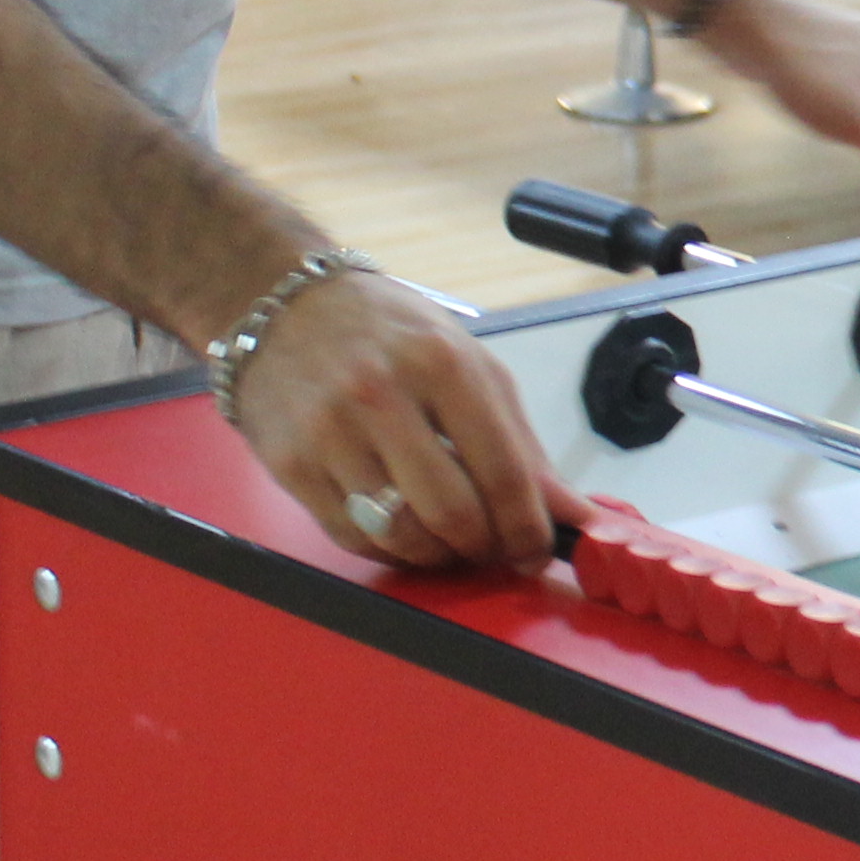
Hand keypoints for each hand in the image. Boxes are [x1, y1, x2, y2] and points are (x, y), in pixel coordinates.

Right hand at [228, 269, 581, 573]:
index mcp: (443, 364)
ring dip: (436, 556)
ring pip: (400, 534)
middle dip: (483, 548)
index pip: (502, 470)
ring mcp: (329, 432)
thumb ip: (520, 441)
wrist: (287, 304)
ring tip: (449, 541)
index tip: (536, 552)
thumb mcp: (469, 363)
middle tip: (492, 550)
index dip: (528, 528)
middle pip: (452, 513)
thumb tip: (571, 513)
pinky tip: (402, 530)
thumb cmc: (391, 334)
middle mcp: (382, 396)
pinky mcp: (290, 463)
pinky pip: (351, 536)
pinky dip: (388, 548)